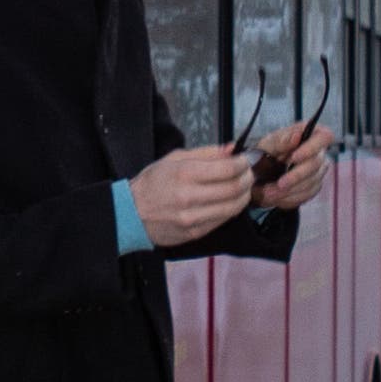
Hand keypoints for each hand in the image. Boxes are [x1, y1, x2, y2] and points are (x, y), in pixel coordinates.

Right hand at [132, 145, 255, 243]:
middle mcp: (189, 196)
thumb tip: (231, 149)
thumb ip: (206, 153)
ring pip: (232, 207)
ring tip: (244, 187)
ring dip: (244, 196)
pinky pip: (222, 220)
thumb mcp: (174, 159)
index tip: (245, 161)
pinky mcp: (195, 232)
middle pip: (234, 189)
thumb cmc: (152, 183)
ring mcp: (192, 217)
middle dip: (247, 179)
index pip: (227, 169)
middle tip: (249, 173)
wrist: (131, 213)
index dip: (243, 164)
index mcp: (184, 173)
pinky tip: (231, 201)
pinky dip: (232, 209)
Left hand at [251, 115, 334, 211]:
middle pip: (316, 164)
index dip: (312, 148)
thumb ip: (281, 141)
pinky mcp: (315, 186)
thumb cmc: (266, 152)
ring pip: (312, 182)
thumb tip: (296, 136)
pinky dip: (290, 197)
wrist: (260, 174)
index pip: (324, 136)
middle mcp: (319, 151)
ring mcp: (319, 170)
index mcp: (309, 133)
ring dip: (290, 190)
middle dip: (296, 176)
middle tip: (278, 184)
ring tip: (270, 193)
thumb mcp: (267, 144)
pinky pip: (307, 194)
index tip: (294, 158)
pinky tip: (276, 196)